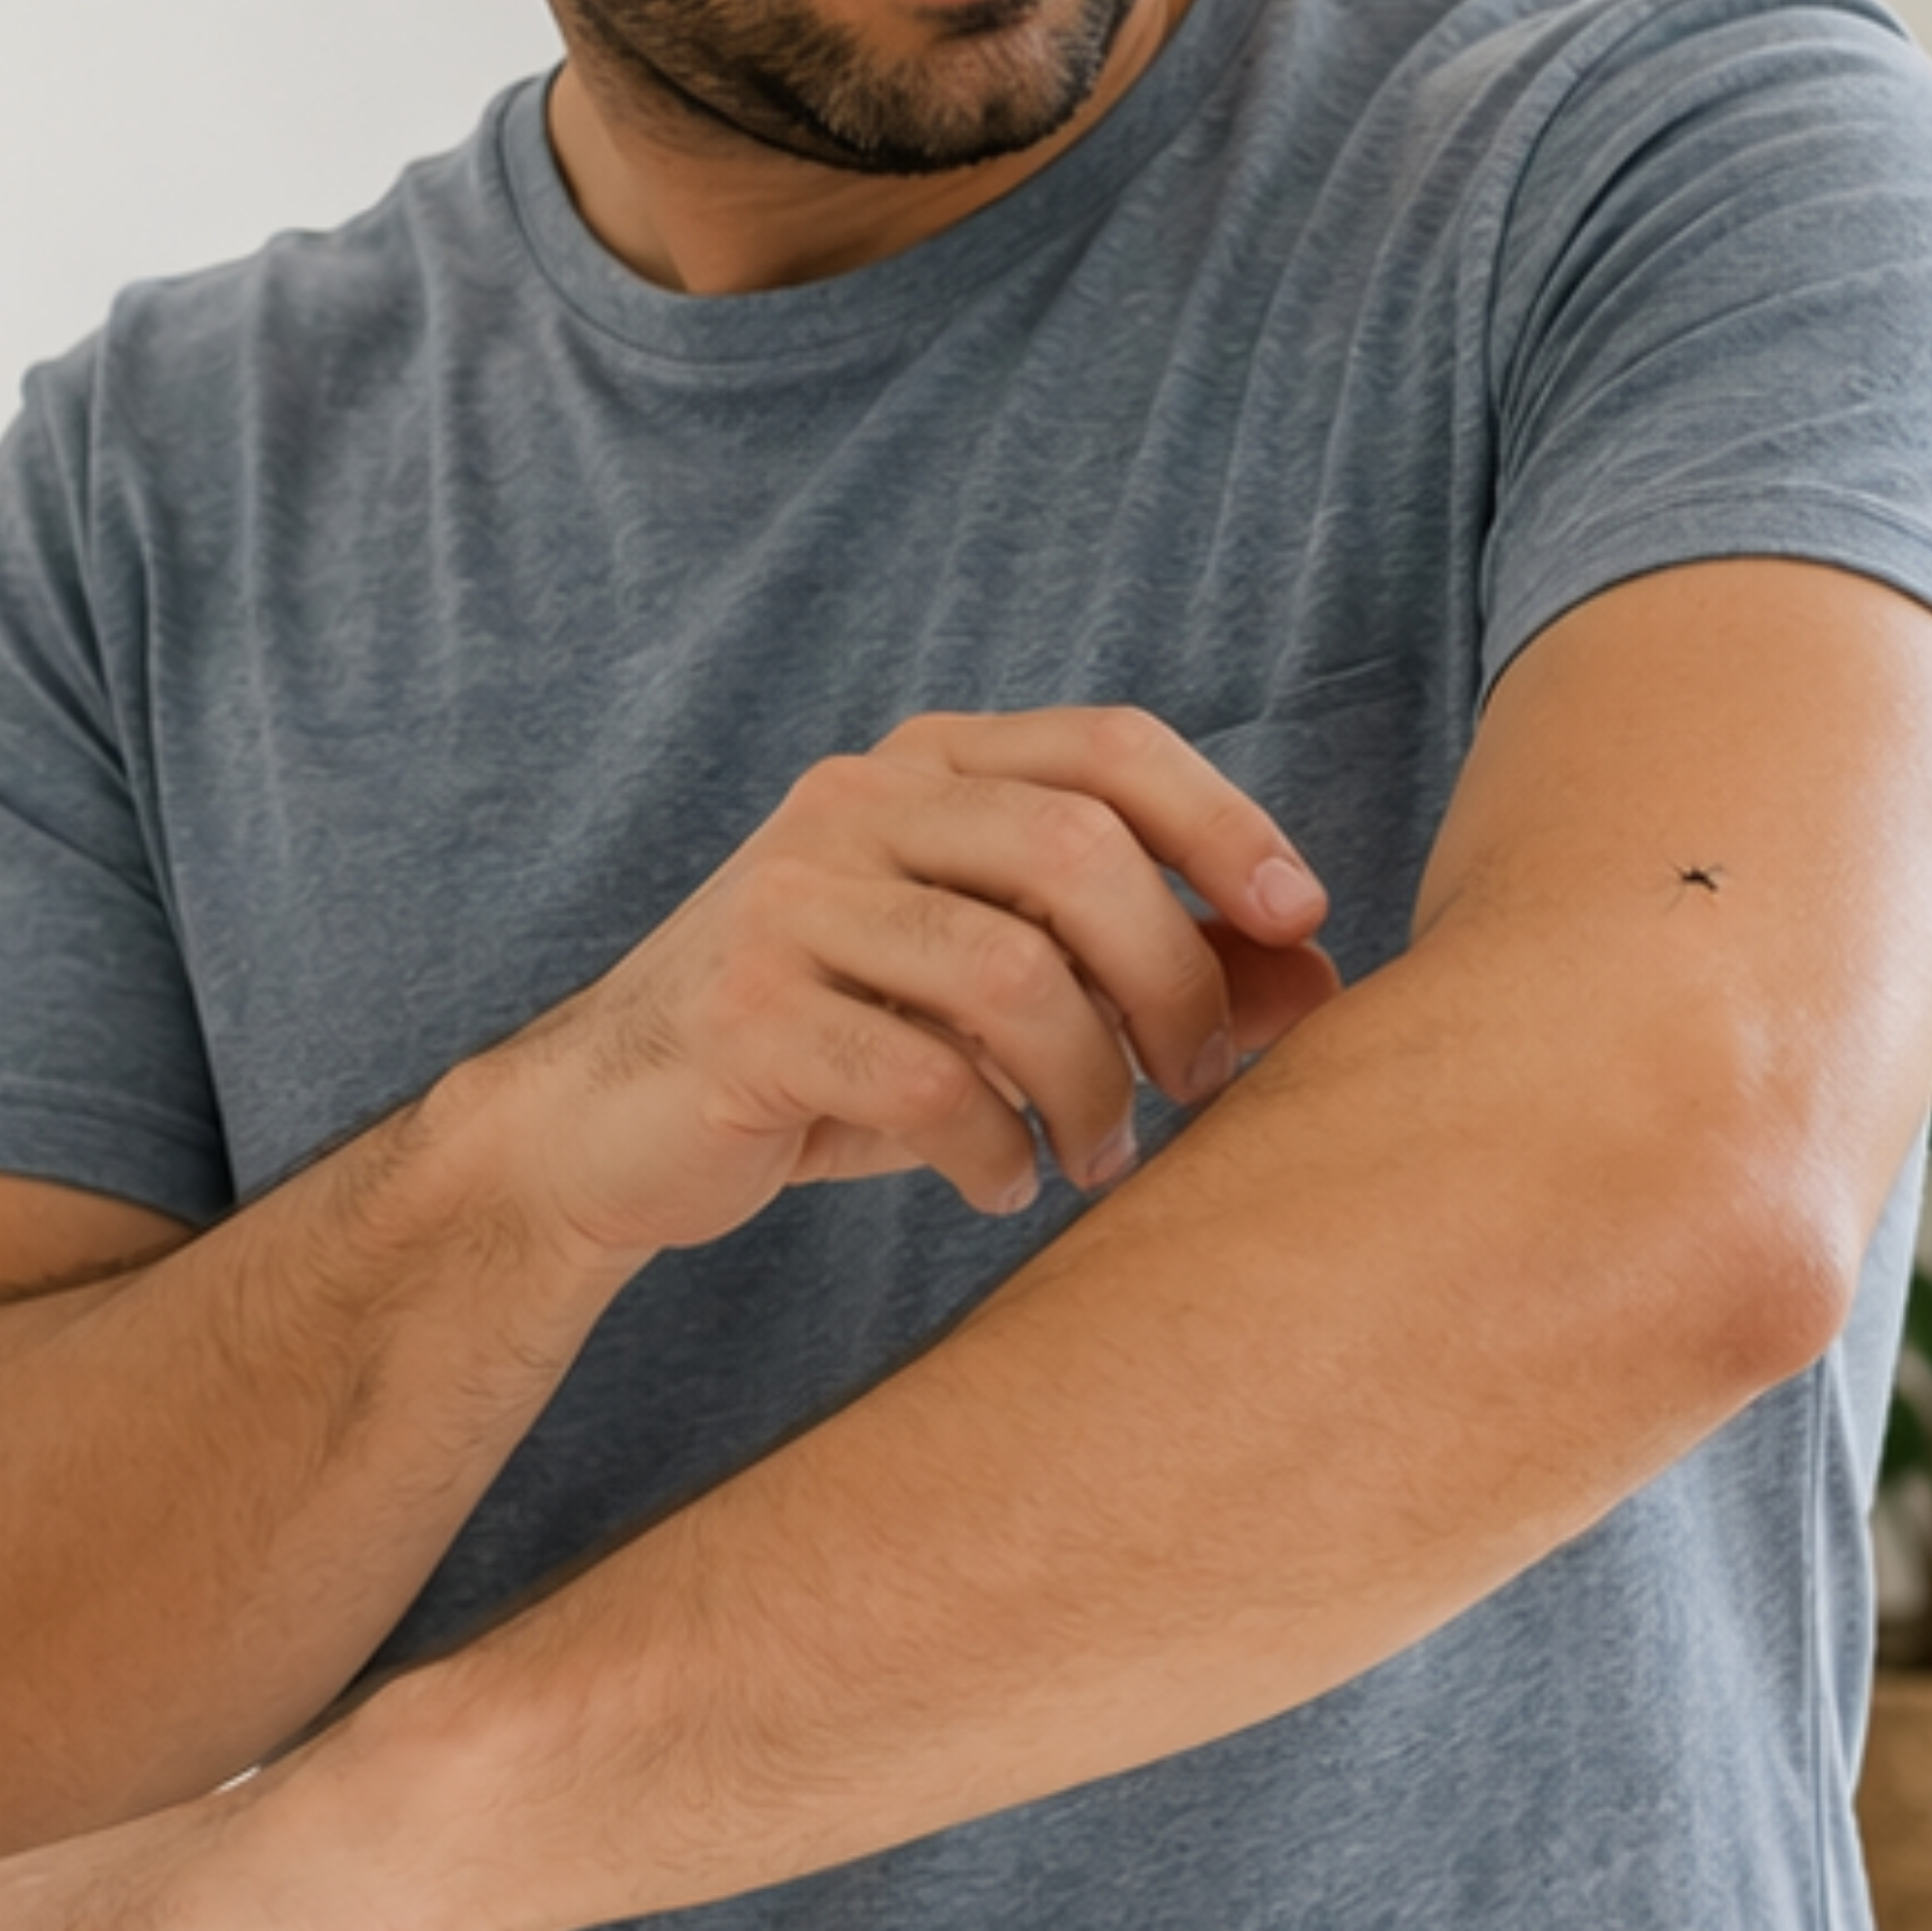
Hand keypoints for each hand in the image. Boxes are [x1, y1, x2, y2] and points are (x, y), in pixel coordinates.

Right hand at [490, 704, 1345, 1260]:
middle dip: (1173, 981)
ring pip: (1009, 974)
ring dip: (1089, 1088)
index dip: (1225, 822)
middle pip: (1079, 853)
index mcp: (929, 767)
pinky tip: (1004, 1184)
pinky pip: (921, 1080)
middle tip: (1197, 1085)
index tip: (1303, 916)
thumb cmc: (845, 1049)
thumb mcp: (1005, 998)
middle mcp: (855, 804)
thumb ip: (1154, 969)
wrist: (608, 1125)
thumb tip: (1323, 978)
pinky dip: (993, 1149)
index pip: (1110, 747)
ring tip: (1098, 1158)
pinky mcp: (740, 1017)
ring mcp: (787, 903)